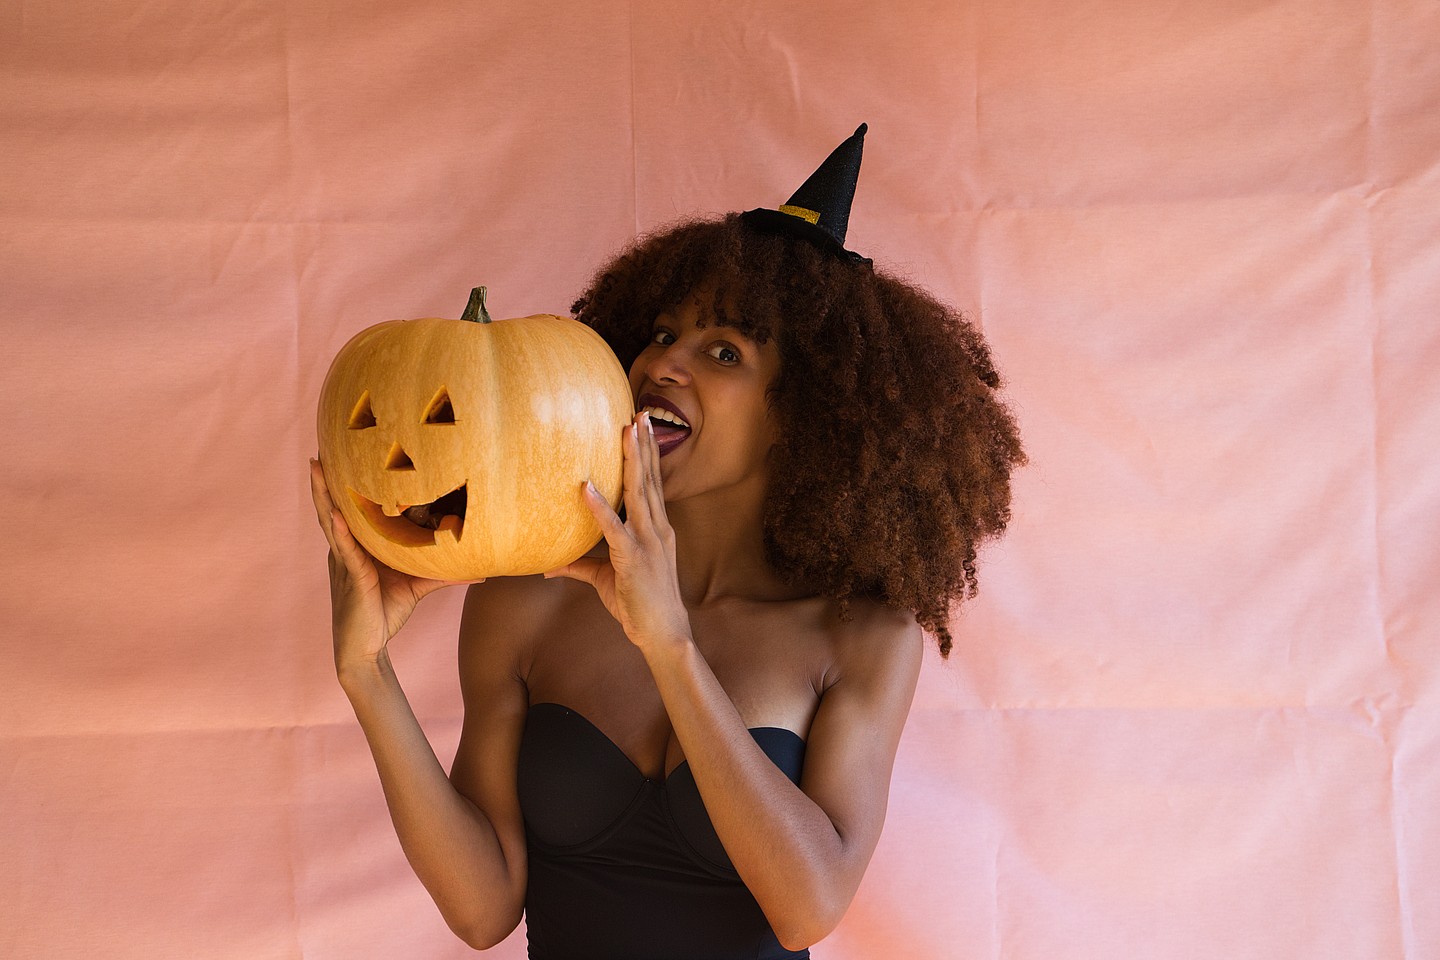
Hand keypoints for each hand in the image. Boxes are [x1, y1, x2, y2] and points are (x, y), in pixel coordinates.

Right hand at [309, 458, 476, 675]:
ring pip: (332, 522)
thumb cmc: (385, 614)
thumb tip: (478, 568)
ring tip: (316, 467)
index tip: (341, 455)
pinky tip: (337, 514)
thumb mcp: (416, 585)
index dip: (343, 485)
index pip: (349, 510)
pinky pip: (346, 551)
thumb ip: (442, 571)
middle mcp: (346, 550)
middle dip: (325, 480)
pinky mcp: (352, 578)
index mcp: (358, 547)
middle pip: (333, 508)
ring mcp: (345, 562)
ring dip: (324, 495)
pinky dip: (341, 531)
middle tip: (319, 448)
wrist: (365, 651)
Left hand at [544, 413, 690, 650]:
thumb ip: (580, 566)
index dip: (649, 454)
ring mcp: (648, 542)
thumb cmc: (639, 607)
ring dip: (632, 459)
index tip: (644, 426)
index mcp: (657, 530)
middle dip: (645, 444)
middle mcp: (657, 530)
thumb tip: (548, 567)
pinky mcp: (633, 559)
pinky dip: (599, 507)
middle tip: (639, 412)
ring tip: (627, 430)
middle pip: (650, 479)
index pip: (653, 484)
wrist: (664, 634)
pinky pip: (613, 528)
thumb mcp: (606, 579)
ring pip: (639, 492)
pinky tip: (585, 488)